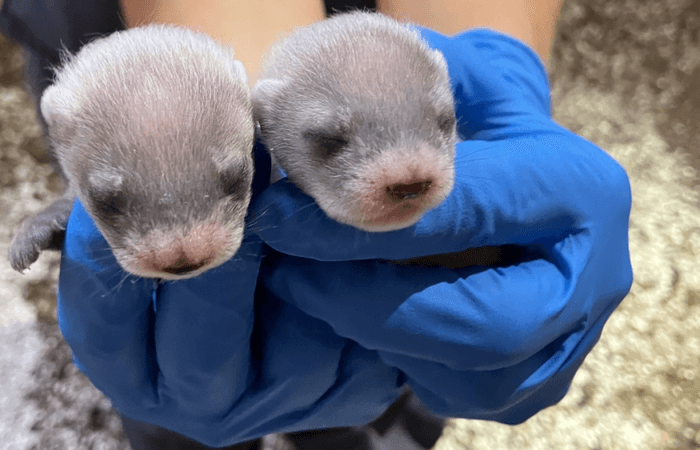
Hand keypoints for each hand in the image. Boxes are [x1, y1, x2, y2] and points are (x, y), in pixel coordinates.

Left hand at [251, 28, 632, 422]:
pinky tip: (361, 316)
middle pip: (487, 324)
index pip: (465, 215)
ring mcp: (571, 336)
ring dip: (380, 338)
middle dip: (373, 307)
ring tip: (317, 293)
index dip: (364, 228)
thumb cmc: (482, 116)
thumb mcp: (457, 82)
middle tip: (296, 279)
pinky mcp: (538, 376)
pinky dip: (402, 360)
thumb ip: (405, 99)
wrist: (522, 163)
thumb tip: (297, 117)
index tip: (282, 222)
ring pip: (474, 374)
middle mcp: (592, 272)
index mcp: (577, 188)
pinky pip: (462, 392)